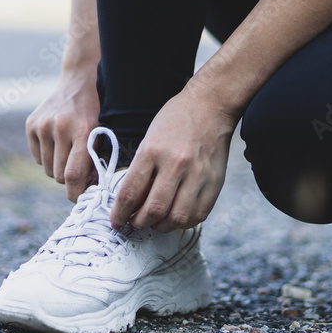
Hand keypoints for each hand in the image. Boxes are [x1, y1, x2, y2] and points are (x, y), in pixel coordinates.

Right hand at [26, 67, 100, 201]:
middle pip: (60, 176)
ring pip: (48, 169)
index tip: (80, 198)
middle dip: (70, 179)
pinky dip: (48, 157)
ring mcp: (43, 125)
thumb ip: (99, 163)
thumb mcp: (106, 135)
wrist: (80, 81)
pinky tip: (58, 142)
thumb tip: (90, 193)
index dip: (76, 193)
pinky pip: (37, 158)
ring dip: (59, 167)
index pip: (73, 176)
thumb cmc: (98, 113)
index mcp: (84, 131)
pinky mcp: (31, 124)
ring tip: (70, 152)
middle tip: (80, 169)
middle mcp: (60, 127)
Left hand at [110, 80, 238, 232]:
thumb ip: (141, 169)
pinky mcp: (215, 182)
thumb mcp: (149, 138)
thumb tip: (131, 202)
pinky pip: (198, 215)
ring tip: (155, 222)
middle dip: (139, 223)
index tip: (116, 221)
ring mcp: (198, 174)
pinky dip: (184, 222)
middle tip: (134, 223)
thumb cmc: (175, 120)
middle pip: (154, 210)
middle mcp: (175, 164)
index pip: (130, 192)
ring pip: (177, 218)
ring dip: (161, 227)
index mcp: (152, 151)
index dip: (120, 213)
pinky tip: (175, 217)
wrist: (210, 105)